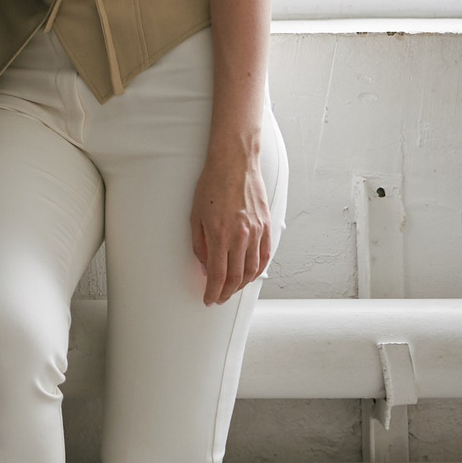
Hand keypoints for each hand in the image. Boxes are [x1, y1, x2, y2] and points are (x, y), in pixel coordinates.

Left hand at [190, 138, 272, 304]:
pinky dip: (258, 269)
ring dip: (242, 285)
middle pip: (236, 277)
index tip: (208, 299)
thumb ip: (199, 244)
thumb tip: (204, 266)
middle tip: (218, 297)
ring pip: (252, 270)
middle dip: (226, 293)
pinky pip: (264, 255)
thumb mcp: (195, 216)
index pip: (218, 275)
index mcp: (219, 235)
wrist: (234, 163)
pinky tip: (251, 275)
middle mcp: (240, 236)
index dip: (212, 291)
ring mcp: (256, 231)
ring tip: (232, 289)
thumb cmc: (211, 185)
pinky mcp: (266, 226)